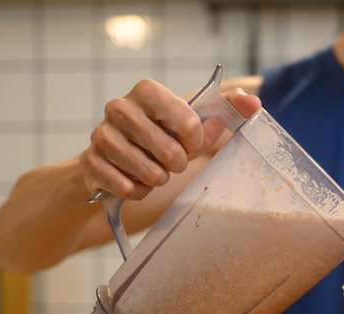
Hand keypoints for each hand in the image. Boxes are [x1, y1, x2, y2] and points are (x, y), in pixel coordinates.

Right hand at [80, 79, 260, 199]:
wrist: (110, 158)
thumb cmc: (159, 136)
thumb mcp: (190, 121)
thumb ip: (224, 109)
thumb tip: (253, 102)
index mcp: (147, 90)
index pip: (190, 122)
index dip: (195, 141)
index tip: (189, 142)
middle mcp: (119, 107)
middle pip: (170, 152)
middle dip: (177, 164)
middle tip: (171, 161)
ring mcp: (100, 134)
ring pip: (150, 173)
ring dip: (158, 179)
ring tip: (153, 170)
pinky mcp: (90, 163)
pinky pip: (129, 189)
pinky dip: (139, 192)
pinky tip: (135, 182)